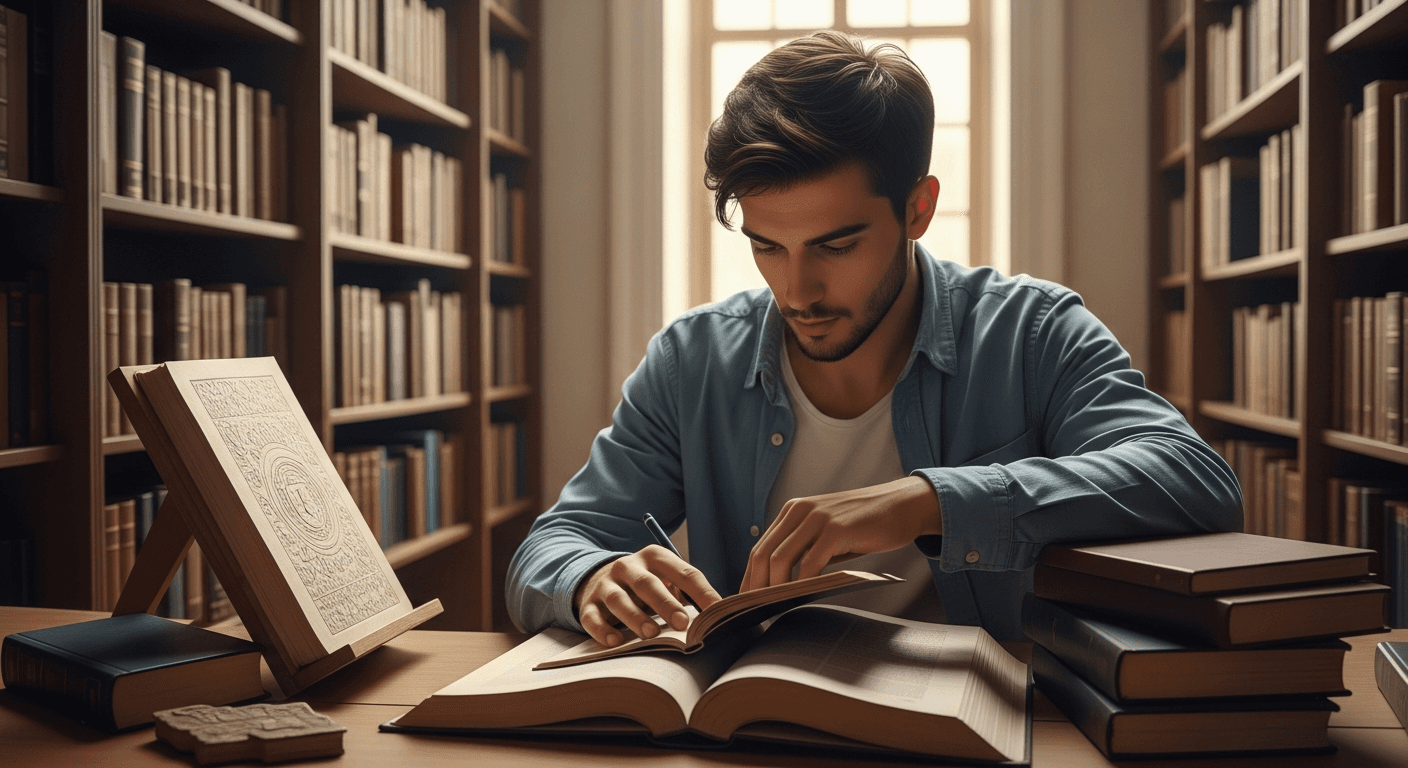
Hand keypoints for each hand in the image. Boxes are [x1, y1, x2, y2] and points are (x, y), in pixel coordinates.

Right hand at [574, 545, 722, 647]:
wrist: (599, 578)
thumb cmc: (645, 585)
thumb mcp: (666, 579)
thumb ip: (689, 593)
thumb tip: (720, 615)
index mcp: (655, 557)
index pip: (683, 572)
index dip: (701, 592)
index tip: (717, 611)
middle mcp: (628, 566)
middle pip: (647, 584)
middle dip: (666, 604)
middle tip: (683, 623)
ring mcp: (606, 584)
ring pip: (619, 599)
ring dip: (635, 617)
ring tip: (651, 634)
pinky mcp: (589, 603)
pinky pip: (592, 616)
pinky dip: (602, 629)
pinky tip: (615, 642)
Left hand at [741, 476, 941, 591]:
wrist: (901, 506)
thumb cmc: (865, 525)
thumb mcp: (827, 533)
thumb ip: (805, 551)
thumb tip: (781, 585)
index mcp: (793, 511)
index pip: (760, 548)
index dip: (749, 576)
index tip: (746, 601)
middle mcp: (799, 511)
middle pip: (763, 554)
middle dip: (755, 586)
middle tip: (755, 611)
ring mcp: (817, 518)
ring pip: (780, 559)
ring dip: (774, 588)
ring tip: (775, 608)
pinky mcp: (835, 529)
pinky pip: (810, 563)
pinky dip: (802, 584)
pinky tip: (802, 598)